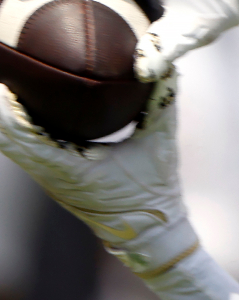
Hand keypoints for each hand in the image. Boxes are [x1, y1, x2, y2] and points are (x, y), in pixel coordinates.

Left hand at [0, 76, 197, 278]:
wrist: (152, 233)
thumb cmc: (155, 193)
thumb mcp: (161, 144)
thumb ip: (161, 103)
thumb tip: (162, 66)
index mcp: (70, 168)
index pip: (22, 134)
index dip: (6, 107)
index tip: (6, 79)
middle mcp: (50, 174)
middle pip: (6, 136)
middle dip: (0, 105)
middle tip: (3, 69)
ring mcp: (48, 178)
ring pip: (10, 143)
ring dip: (4, 116)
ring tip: (3, 85)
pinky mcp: (52, 178)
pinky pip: (25, 149)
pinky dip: (17, 128)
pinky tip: (18, 106)